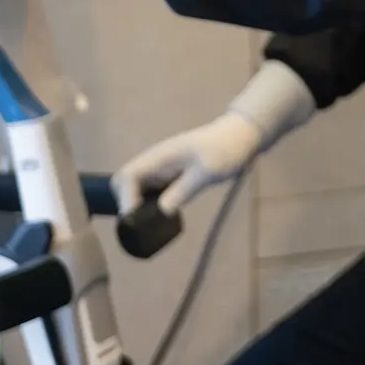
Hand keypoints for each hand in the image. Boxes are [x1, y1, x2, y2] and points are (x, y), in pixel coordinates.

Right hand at [111, 111, 265, 215]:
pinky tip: (159, 217)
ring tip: (146, 226)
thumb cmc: (225, 150)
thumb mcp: (207, 171)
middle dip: (126, 202)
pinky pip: (150, 190)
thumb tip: (162, 211)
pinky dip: (148, 204)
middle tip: (138, 225)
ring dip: (136, 205)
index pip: (128, 176)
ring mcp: (162, 168)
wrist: (239, 137)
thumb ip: (184, 190)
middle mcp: (155, 162)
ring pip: (136, 188)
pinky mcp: (170, 175)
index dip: (126, 199)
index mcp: (160, 157)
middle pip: (125, 182)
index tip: (133, 220)